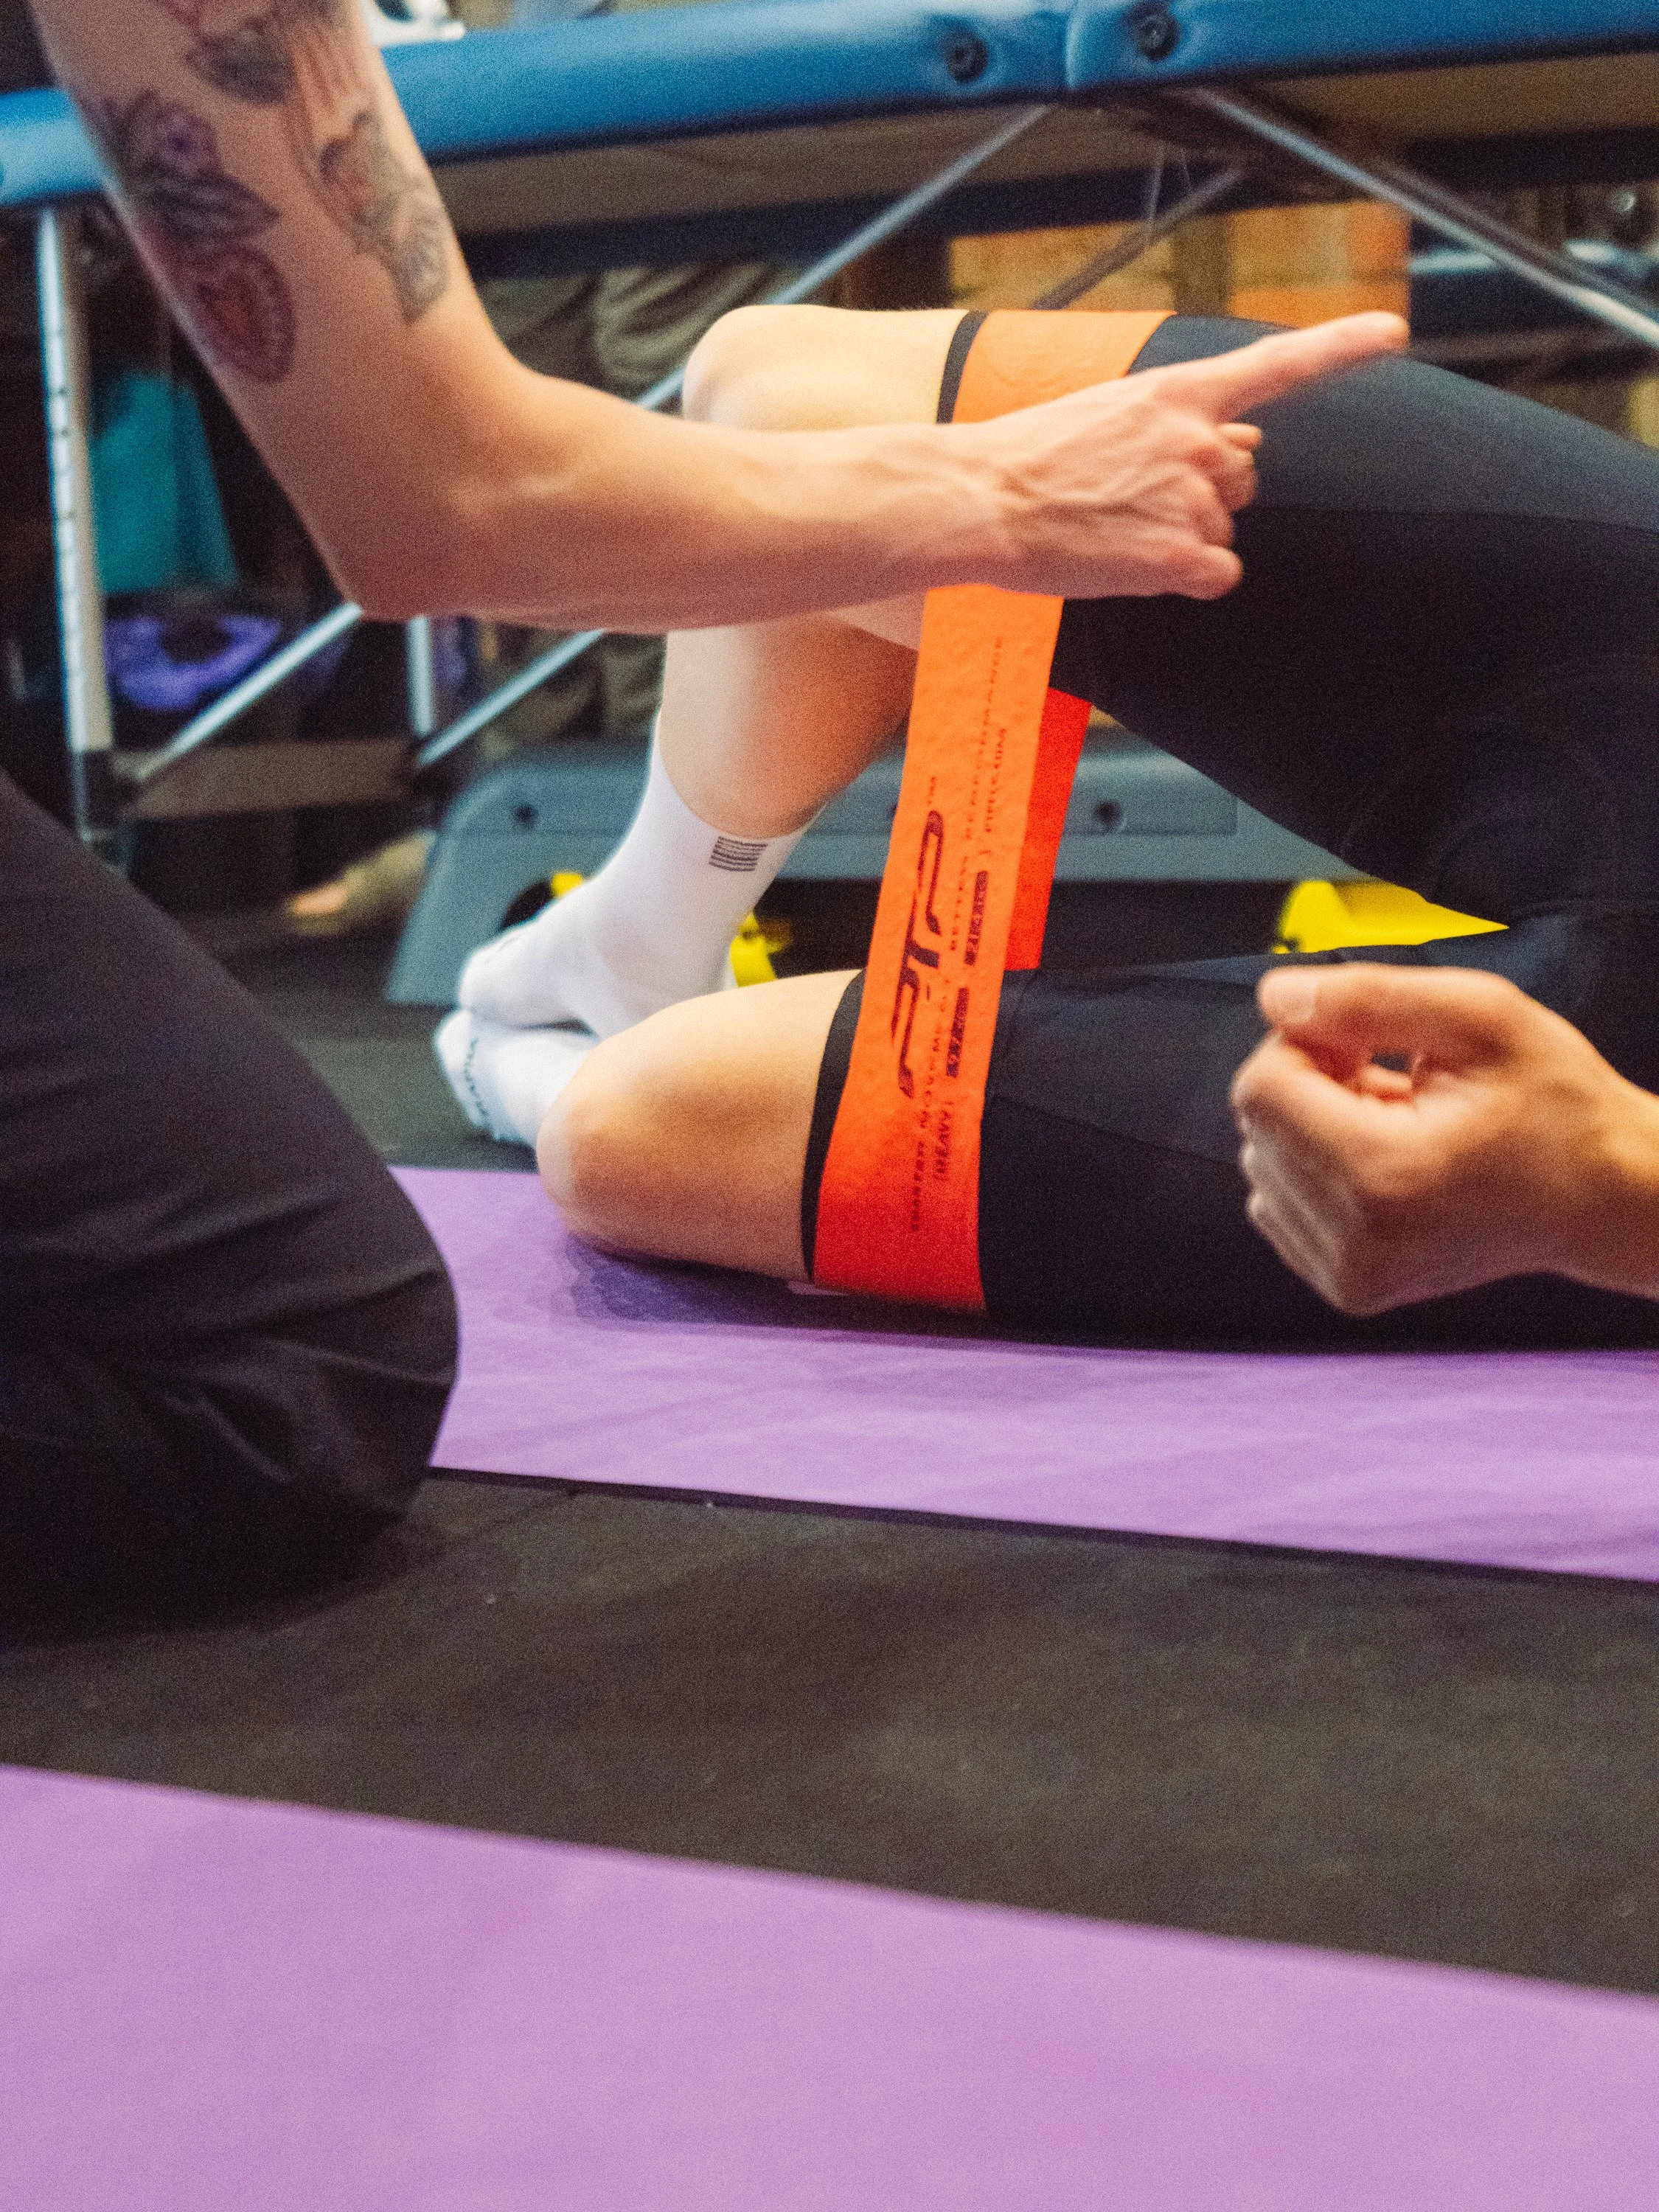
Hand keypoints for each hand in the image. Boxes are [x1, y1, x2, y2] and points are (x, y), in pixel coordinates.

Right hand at [977, 312, 1407, 601]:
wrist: (982, 499)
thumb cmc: (1031, 460)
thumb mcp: (1111, 413)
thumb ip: (1183, 424)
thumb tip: (1244, 449)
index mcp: (1178, 392)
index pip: (1277, 364)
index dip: (1342, 347)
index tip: (1394, 333)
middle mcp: (1198, 439)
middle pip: (1242, 474)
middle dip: (1203, 490)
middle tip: (1132, 498)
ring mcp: (1192, 497)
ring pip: (1222, 527)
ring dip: (1182, 535)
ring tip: (1115, 528)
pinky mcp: (1180, 554)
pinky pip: (1216, 574)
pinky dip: (1184, 579)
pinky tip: (1133, 565)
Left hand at [1230, 962, 1658, 1312]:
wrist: (1602, 1197)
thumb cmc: (1556, 1105)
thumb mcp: (1479, 1016)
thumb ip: (1365, 997)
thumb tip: (1274, 996)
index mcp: (1383, 1177)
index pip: (1260, 1088)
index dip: (1303, 1044)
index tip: (1362, 1042)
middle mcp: (1356, 1241)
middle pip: (1258, 1127)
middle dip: (1310, 1084)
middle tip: (1391, 1078)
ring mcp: (1350, 1275)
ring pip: (1263, 1164)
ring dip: (1314, 1127)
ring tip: (1398, 1120)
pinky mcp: (1349, 1287)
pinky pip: (1281, 1205)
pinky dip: (1320, 1169)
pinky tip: (1387, 1158)